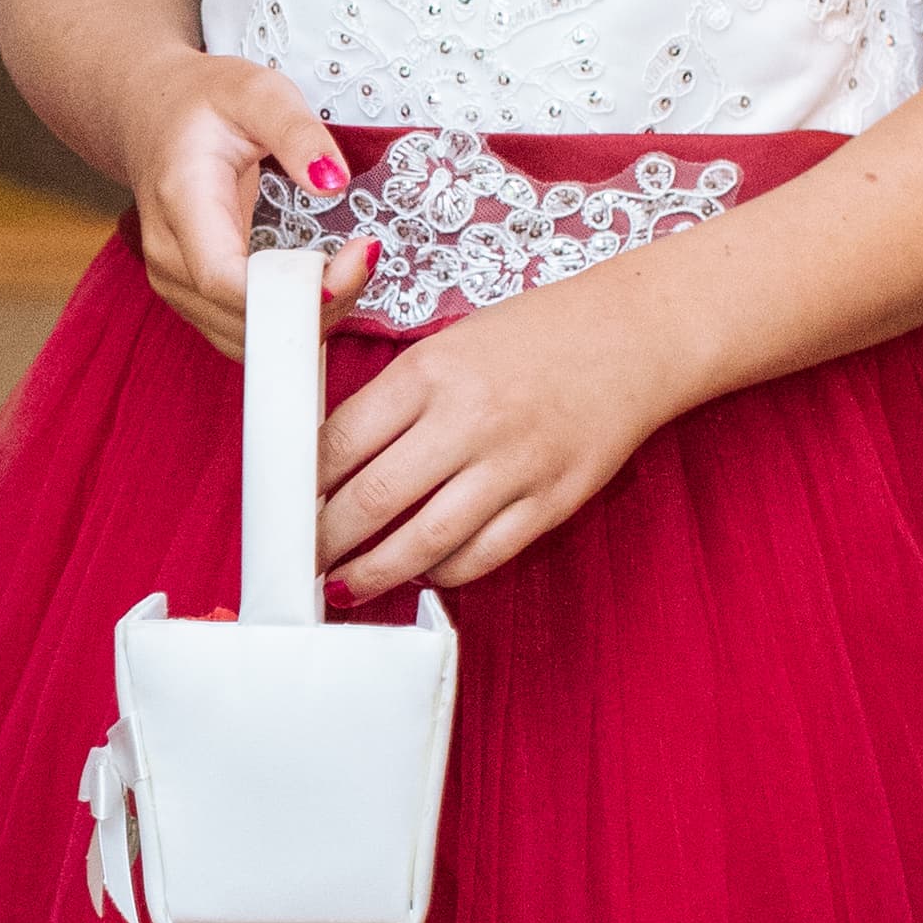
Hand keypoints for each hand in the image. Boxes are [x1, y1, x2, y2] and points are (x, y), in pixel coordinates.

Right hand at [117, 49, 372, 354]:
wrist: (152, 118)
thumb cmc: (205, 104)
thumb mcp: (257, 92)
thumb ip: (297, 131)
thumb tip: (334, 182)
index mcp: (181, 201)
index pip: (225, 280)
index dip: (292, 290)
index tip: (356, 261)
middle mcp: (168, 256)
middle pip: (242, 319)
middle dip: (315, 305)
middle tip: (367, 257)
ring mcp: (174, 284)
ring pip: (245, 338)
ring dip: (306, 319)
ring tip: (349, 268)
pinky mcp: (191, 299)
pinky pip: (244, 334)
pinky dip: (289, 322)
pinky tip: (320, 285)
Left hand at [316, 251, 715, 595]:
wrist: (635, 336)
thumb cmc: (535, 337)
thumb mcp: (450, 343)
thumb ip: (395, 398)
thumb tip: (332, 462)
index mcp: (431, 371)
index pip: (341, 443)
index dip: (304, 487)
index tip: (288, 508)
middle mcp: (469, 419)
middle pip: (372, 499)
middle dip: (327, 540)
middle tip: (304, 560)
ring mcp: (514, 465)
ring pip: (424, 541)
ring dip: (374, 572)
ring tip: (345, 586)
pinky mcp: (553, 501)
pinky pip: (483, 555)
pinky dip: (443, 571)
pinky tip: (422, 571)